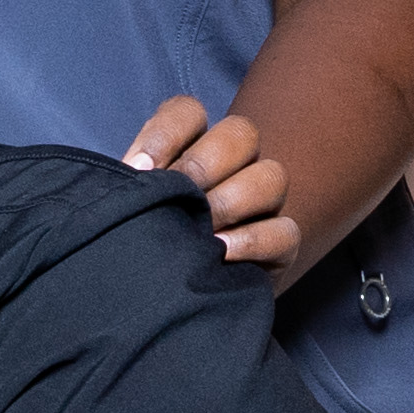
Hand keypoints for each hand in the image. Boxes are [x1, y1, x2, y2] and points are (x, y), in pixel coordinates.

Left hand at [121, 93, 295, 270]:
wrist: (165, 300)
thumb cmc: (143, 242)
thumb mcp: (128, 208)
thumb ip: (130, 186)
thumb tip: (137, 174)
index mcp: (190, 148)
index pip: (188, 111)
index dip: (167, 132)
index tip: (139, 168)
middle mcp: (233, 167)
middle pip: (241, 133)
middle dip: (205, 162)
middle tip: (178, 195)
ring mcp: (261, 205)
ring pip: (271, 176)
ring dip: (232, 199)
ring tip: (201, 227)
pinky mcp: (279, 246)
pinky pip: (285, 231)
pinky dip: (254, 239)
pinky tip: (220, 252)